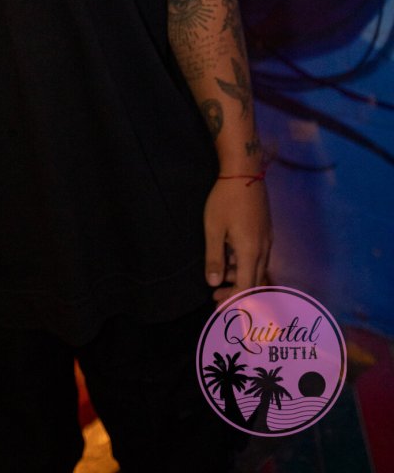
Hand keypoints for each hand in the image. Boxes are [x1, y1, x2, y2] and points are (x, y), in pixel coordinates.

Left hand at [203, 176, 271, 304]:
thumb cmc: (225, 199)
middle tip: (216, 298)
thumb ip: (214, 258)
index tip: (220, 308)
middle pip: (255, 283)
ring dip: (240, 279)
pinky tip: (230, 259)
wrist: (245, 172)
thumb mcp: (214, 228)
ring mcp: (267, 240)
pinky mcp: (266, 232)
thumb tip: (213, 283)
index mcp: (251, 251)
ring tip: (220, 279)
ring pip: (257, 270)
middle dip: (237, 294)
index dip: (235, 301)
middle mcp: (263, 249)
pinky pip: (258, 258)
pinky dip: (245, 266)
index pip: (247, 288)